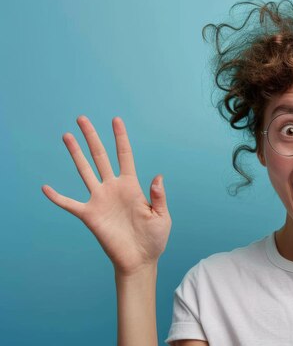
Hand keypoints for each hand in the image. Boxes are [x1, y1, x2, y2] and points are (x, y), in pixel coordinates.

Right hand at [42, 116, 171, 275]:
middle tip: (82, 118)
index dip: (120, 138)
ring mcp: (100, 200)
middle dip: (92, 138)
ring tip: (67, 136)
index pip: (125, 156)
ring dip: (75, 154)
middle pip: (100, 157)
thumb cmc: (154, 239)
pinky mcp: (90, 215)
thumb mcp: (162, 216)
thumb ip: (158, 196)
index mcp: (132, 186)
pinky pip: (70, 204)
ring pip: (84, 171)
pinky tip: (45, 188)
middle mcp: (113, 188)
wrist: (140, 260)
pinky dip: (57, 197)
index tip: (116, 120)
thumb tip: (157, 176)